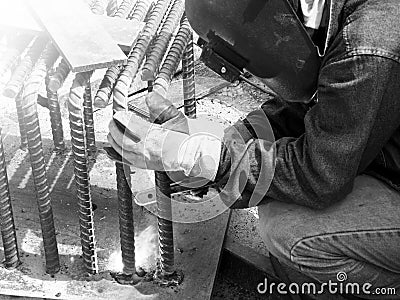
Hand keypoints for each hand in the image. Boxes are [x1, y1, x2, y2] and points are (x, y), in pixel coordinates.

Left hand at [107, 92, 223, 180]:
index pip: (128, 124)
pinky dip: (114, 155)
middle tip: (114, 119)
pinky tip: (109, 151)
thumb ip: (161, 105)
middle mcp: (145, 150)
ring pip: (120, 148)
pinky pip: (124, 161)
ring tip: (112, 131)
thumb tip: (149, 96)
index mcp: (152, 136)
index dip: (121, 117)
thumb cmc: (186, 138)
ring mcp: (143, 159)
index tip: (120, 112)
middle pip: (120, 137)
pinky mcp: (144, 165)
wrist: (192, 156)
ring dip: (113, 138)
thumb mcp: (176, 117)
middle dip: (114, 126)